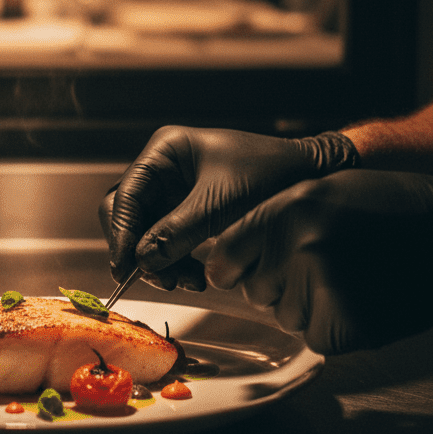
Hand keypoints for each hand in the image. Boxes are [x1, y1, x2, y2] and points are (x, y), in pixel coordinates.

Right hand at [99, 126, 358, 291]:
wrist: (311, 178)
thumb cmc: (269, 177)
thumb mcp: (218, 206)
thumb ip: (175, 233)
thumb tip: (140, 262)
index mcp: (165, 151)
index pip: (126, 195)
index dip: (121, 233)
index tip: (126, 269)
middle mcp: (164, 169)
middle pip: (128, 215)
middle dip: (139, 250)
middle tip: (157, 280)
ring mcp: (175, 192)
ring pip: (146, 233)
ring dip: (158, 262)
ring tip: (186, 281)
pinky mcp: (189, 213)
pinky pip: (167, 242)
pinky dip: (175, 262)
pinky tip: (195, 276)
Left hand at [204, 169, 432, 354]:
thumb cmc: (386, 207)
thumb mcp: (317, 192)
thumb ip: (270, 221)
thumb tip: (223, 254)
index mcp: (285, 210)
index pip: (223, 258)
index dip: (231, 269)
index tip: (240, 272)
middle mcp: (297, 246)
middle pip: (254, 291)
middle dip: (277, 285)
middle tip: (318, 268)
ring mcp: (323, 286)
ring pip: (285, 316)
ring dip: (307, 307)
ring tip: (347, 280)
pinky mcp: (347, 325)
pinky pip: (315, 338)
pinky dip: (333, 329)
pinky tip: (361, 301)